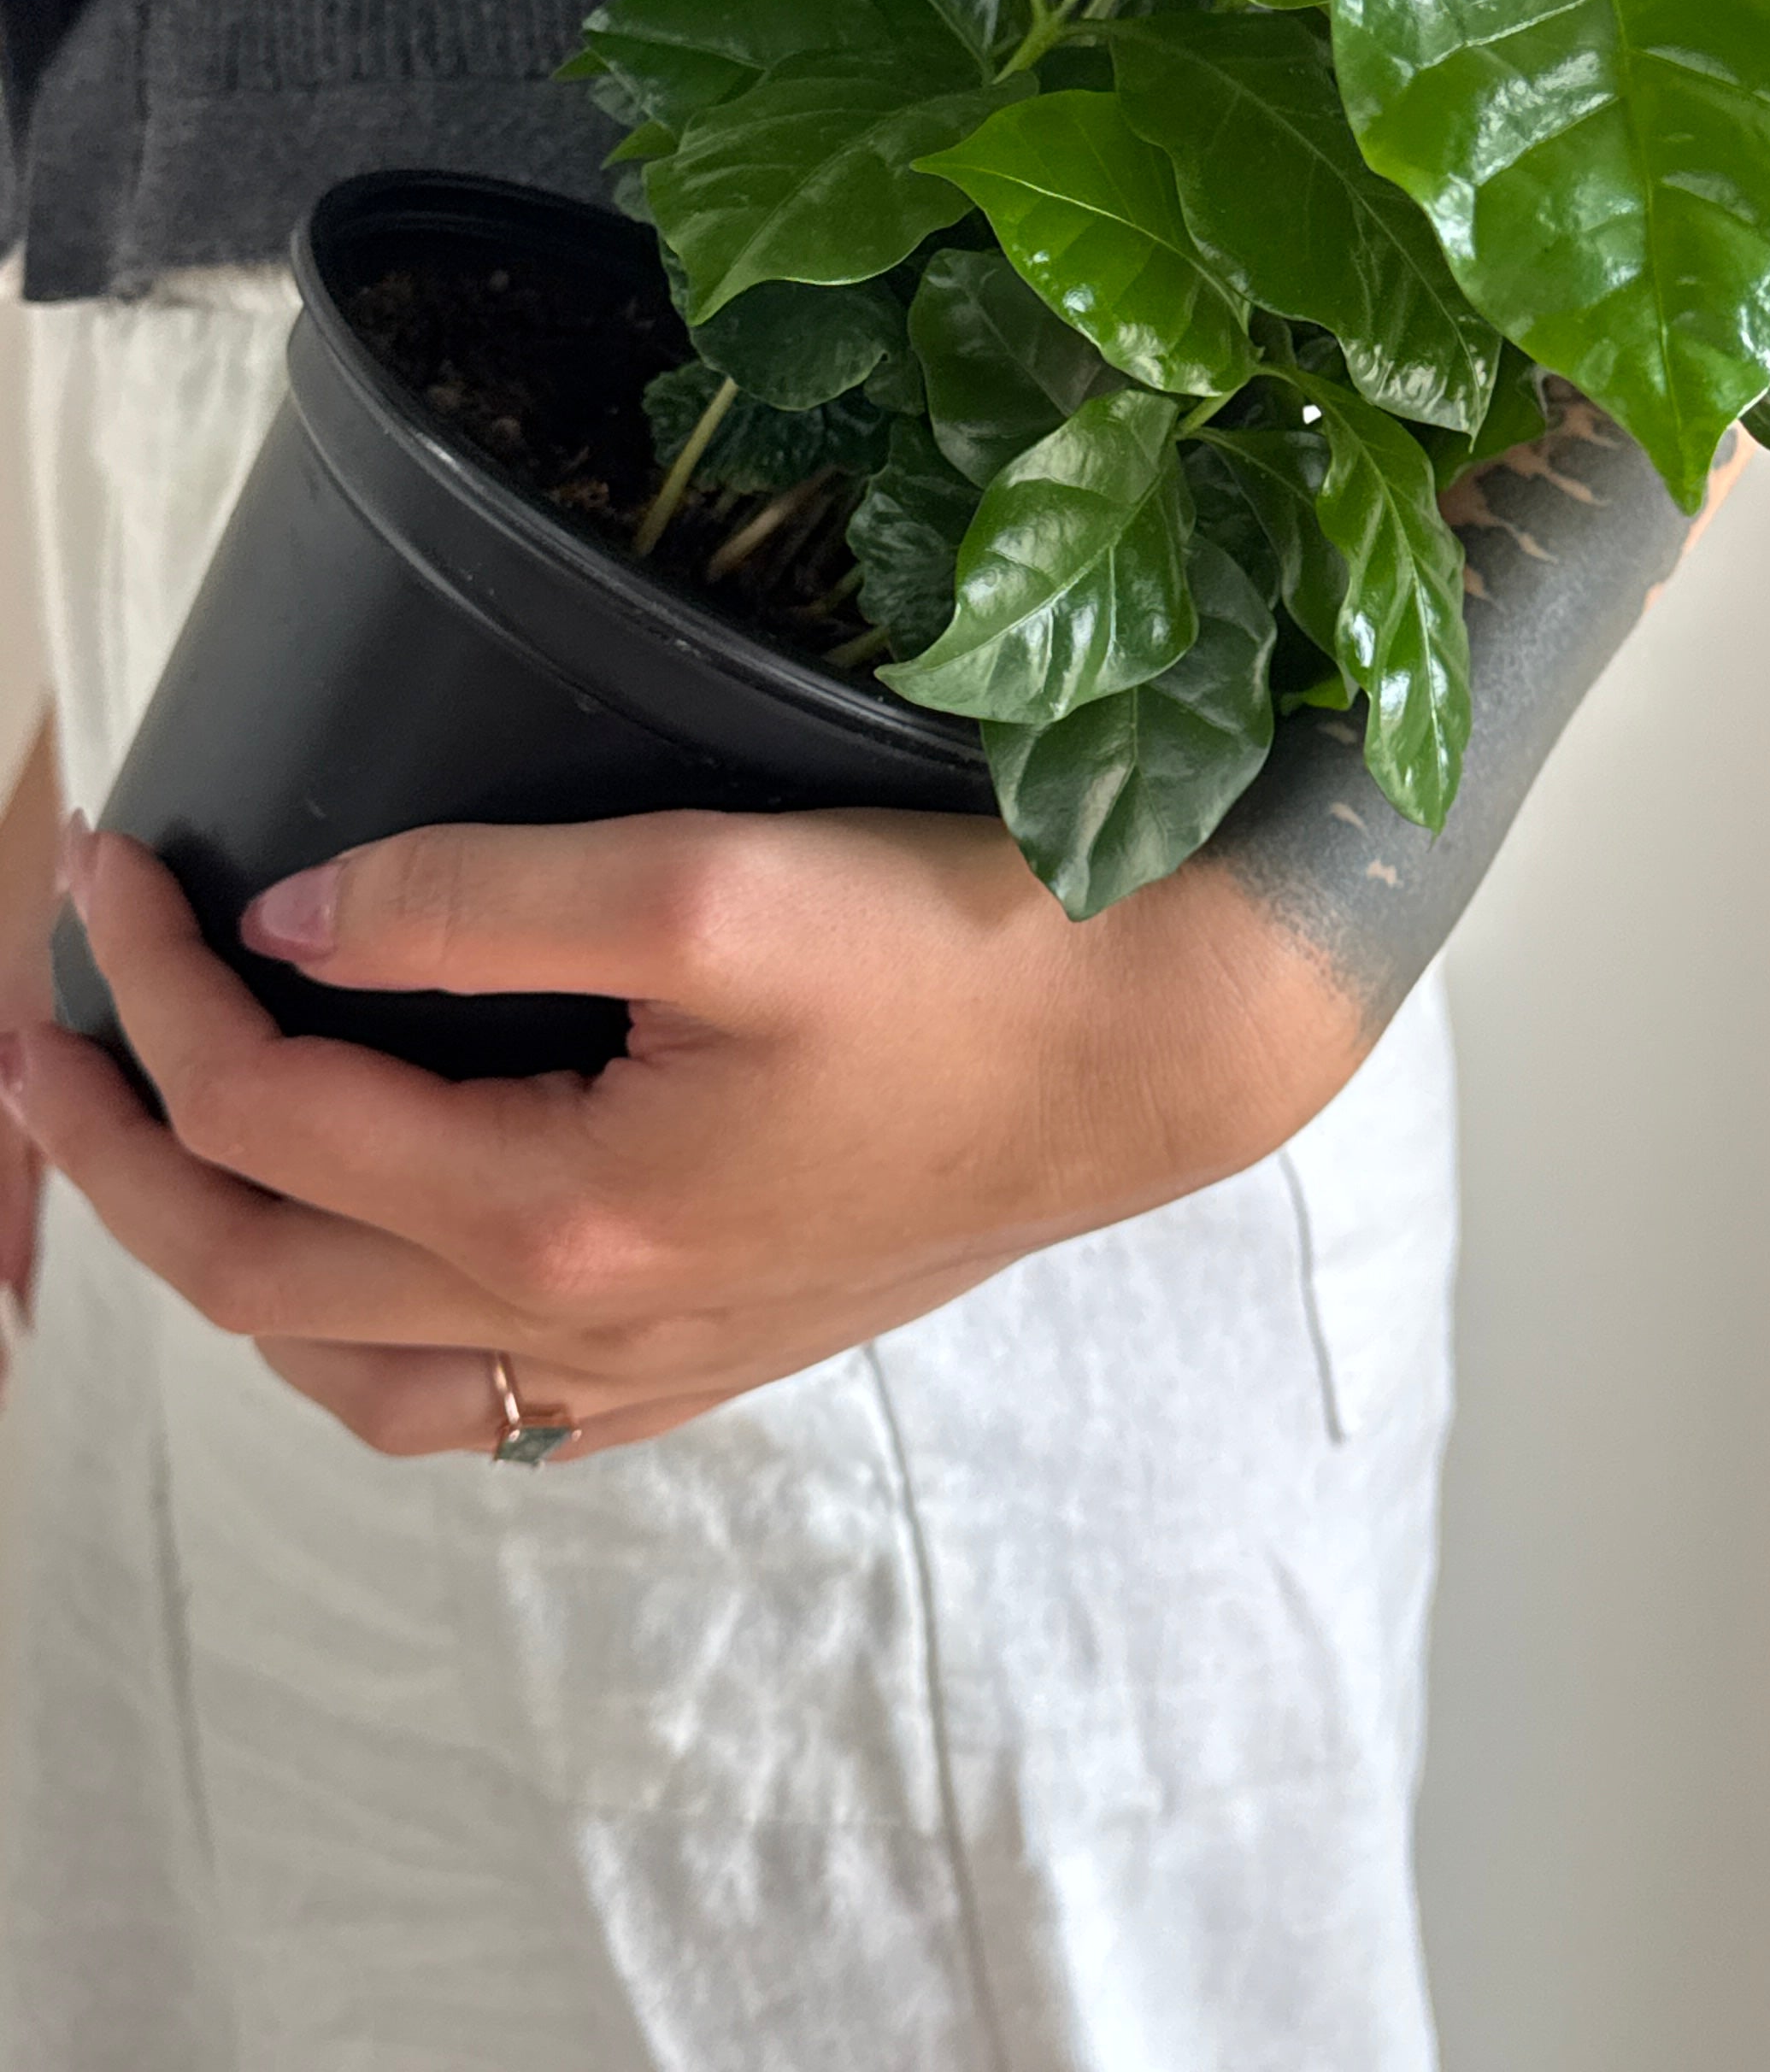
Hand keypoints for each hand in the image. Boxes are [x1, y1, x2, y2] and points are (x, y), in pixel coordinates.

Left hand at [0, 808, 1364, 1461]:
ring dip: (226, 1261)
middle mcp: (583, 1328)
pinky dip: (363, 1344)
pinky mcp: (709, 1354)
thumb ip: (480, 901)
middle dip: (117, 1143)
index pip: (270, 1109)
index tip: (114, 864)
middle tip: (48, 1022)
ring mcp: (647, 1365)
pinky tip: (374, 1268)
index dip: (157, 979)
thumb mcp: (717, 883)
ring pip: (349, 1375)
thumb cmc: (965, 957)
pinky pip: (471, 1411)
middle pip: (262, 1265)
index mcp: (563, 1214)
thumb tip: (292, 927)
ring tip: (174, 1146)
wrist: (1152, 1054)